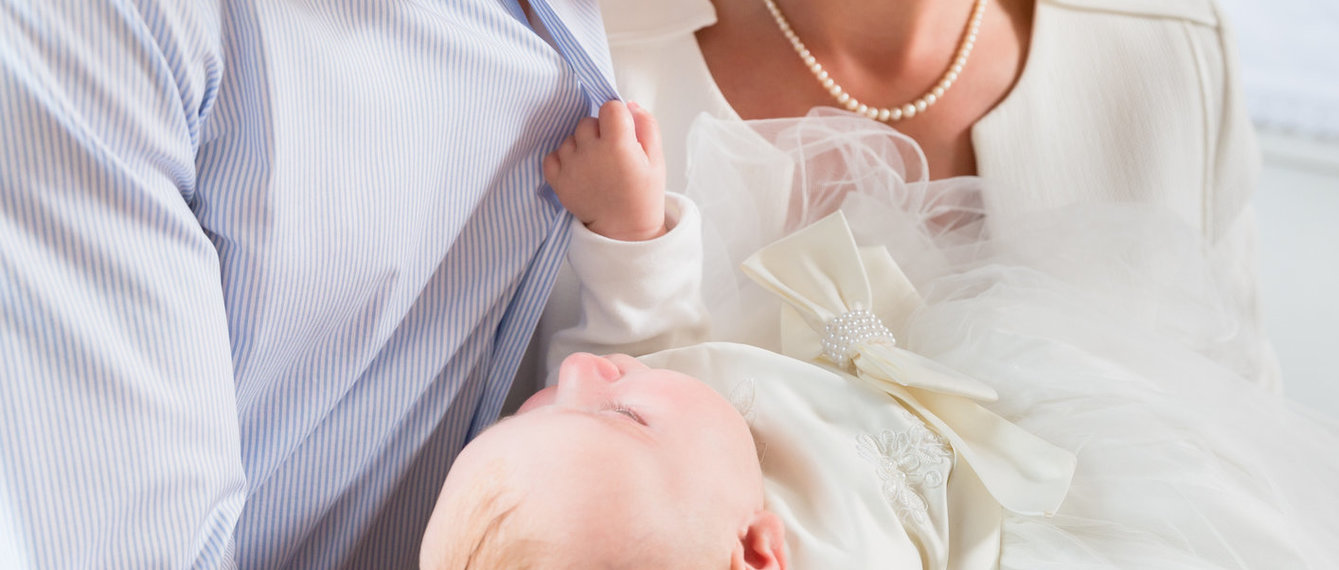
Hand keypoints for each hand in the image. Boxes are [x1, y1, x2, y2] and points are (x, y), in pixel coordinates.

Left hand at [543, 100, 666, 240]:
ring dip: (580, 145)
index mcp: (619, 146)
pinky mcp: (558, 182)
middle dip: (599, 131)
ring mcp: (571, 168)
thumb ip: (647, 126)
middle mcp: (591, 154)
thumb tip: (629, 104)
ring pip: (569, 138)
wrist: (625, 230)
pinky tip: (578, 169)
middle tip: (610, 153)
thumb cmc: (643, 195)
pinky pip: (552, 156)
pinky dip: (562, 159)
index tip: (623, 133)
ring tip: (595, 165)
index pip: (610, 107)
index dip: (617, 117)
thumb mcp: (656, 159)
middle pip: (587, 121)